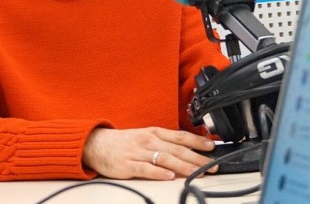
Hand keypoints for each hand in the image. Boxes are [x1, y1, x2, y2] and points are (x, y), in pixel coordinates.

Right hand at [82, 127, 216, 179]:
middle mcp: (149, 141)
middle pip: (178, 149)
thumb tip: (187, 149)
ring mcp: (139, 152)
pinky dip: (159, 172)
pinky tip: (170, 176)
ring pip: (166, 159)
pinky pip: (146, 169)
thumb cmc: (124, 142)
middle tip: (212, 165)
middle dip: (197, 158)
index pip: (180, 136)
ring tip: (198, 172)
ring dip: (184, 166)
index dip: (198, 141)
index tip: (212, 146)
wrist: (97, 144)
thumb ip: (164, 142)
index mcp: (154, 132)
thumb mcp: (145, 136)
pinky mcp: (129, 165)